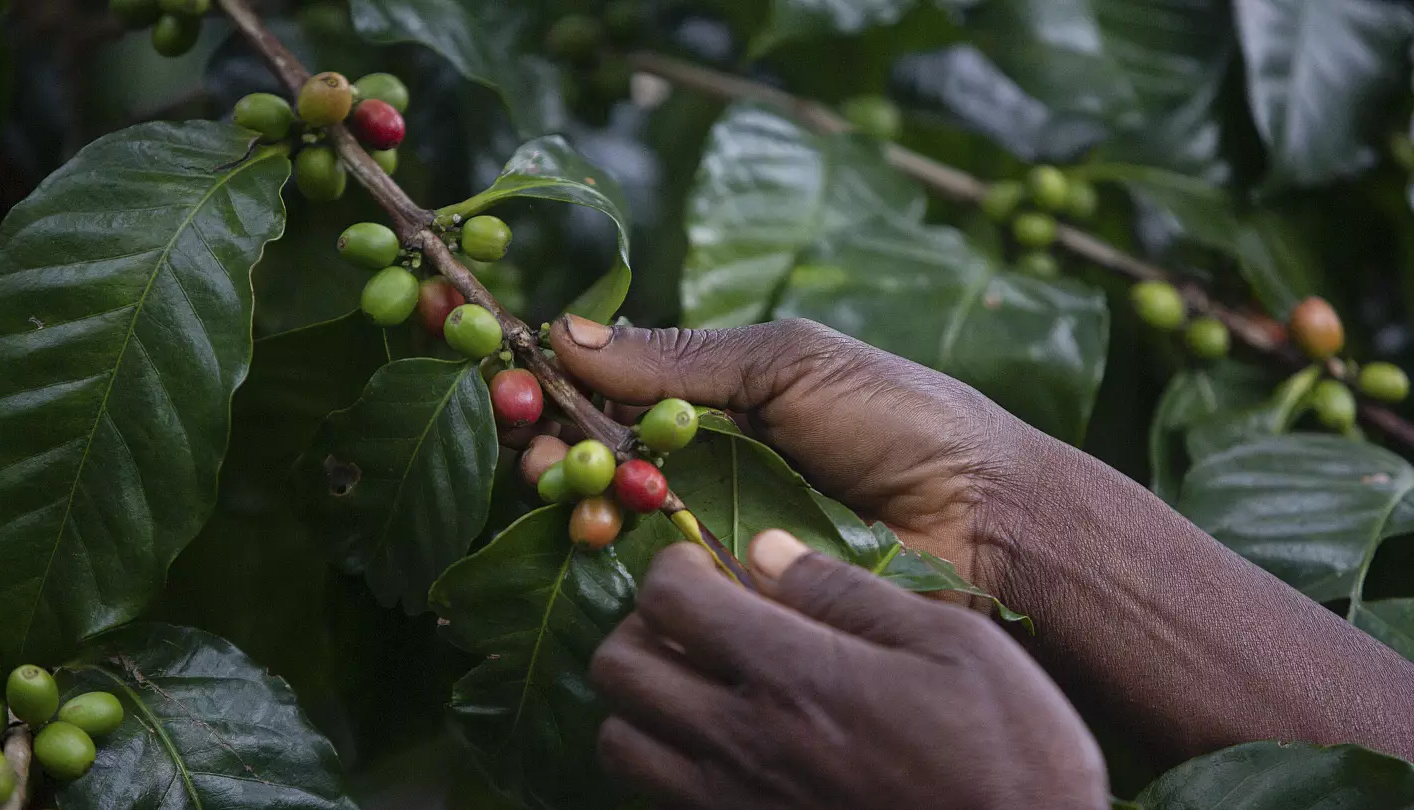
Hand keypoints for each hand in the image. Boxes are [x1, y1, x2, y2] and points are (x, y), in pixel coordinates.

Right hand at [551, 316, 1050, 598]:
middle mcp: (702, 465)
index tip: (511, 376)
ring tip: (564, 478)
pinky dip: (615, 549)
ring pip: (611, 516)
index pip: (611, 388)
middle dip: (550, 443)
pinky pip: (653, 574)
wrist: (983, 518)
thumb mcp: (790, 363)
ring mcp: (711, 530)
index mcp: (717, 399)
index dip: (555, 382)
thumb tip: (565, 334)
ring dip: (573, 493)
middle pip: (595, 456)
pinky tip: (602, 527)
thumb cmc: (901, 420)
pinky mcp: (729, 590)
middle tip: (531, 436)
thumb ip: (683, 357)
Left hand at [591, 531, 1107, 809]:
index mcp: (793, 674)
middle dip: (642, 625)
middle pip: (618, 667)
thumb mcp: (951, 645)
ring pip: (619, 741)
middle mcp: (742, 741)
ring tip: (699, 680)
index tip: (709, 563)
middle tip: (695, 618)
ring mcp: (734, 803)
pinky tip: (720, 742)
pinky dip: (664, 759)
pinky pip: (657, 796)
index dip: (675, 565)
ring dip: (642, 698)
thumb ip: (846, 593)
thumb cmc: (1008, 754)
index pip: (669, 599)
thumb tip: (765, 549)